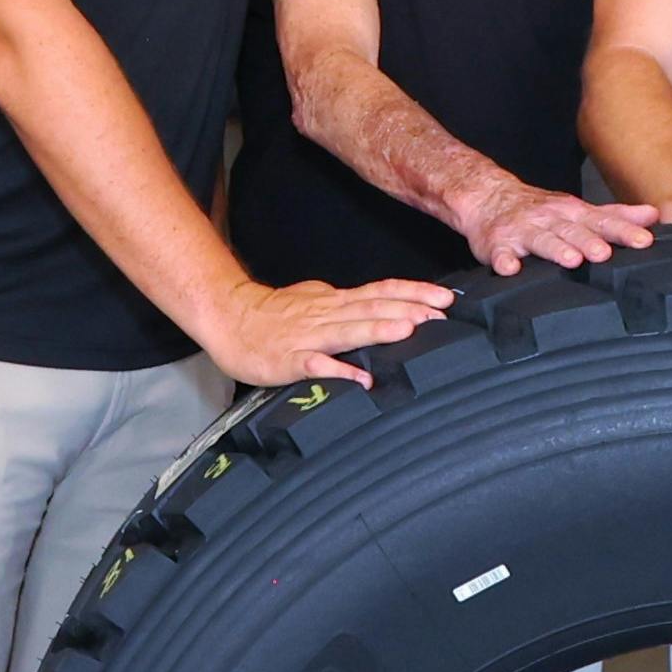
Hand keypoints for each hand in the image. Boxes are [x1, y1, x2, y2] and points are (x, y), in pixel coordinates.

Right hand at [202, 276, 457, 388]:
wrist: (227, 316)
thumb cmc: (272, 312)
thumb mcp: (315, 298)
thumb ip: (347, 303)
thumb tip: (380, 302)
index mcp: (335, 302)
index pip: (381, 292)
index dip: (413, 293)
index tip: (444, 297)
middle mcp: (326, 315)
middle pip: (372, 308)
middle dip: (408, 309)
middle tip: (441, 314)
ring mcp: (307, 337)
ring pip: (348, 331)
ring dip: (378, 330)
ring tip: (408, 331)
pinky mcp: (288, 361)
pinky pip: (315, 366)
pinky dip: (337, 371)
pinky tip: (359, 379)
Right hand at [455, 179, 664, 274]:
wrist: (488, 198)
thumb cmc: (540, 211)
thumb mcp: (579, 210)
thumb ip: (615, 216)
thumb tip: (652, 216)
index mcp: (572, 213)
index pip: (603, 221)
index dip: (624, 231)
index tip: (644, 241)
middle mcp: (550, 220)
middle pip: (573, 231)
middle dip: (590, 241)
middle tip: (605, 253)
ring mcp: (523, 231)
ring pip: (541, 240)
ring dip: (556, 249)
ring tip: (571, 260)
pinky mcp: (497, 245)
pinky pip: (500, 254)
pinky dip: (504, 261)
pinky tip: (510, 269)